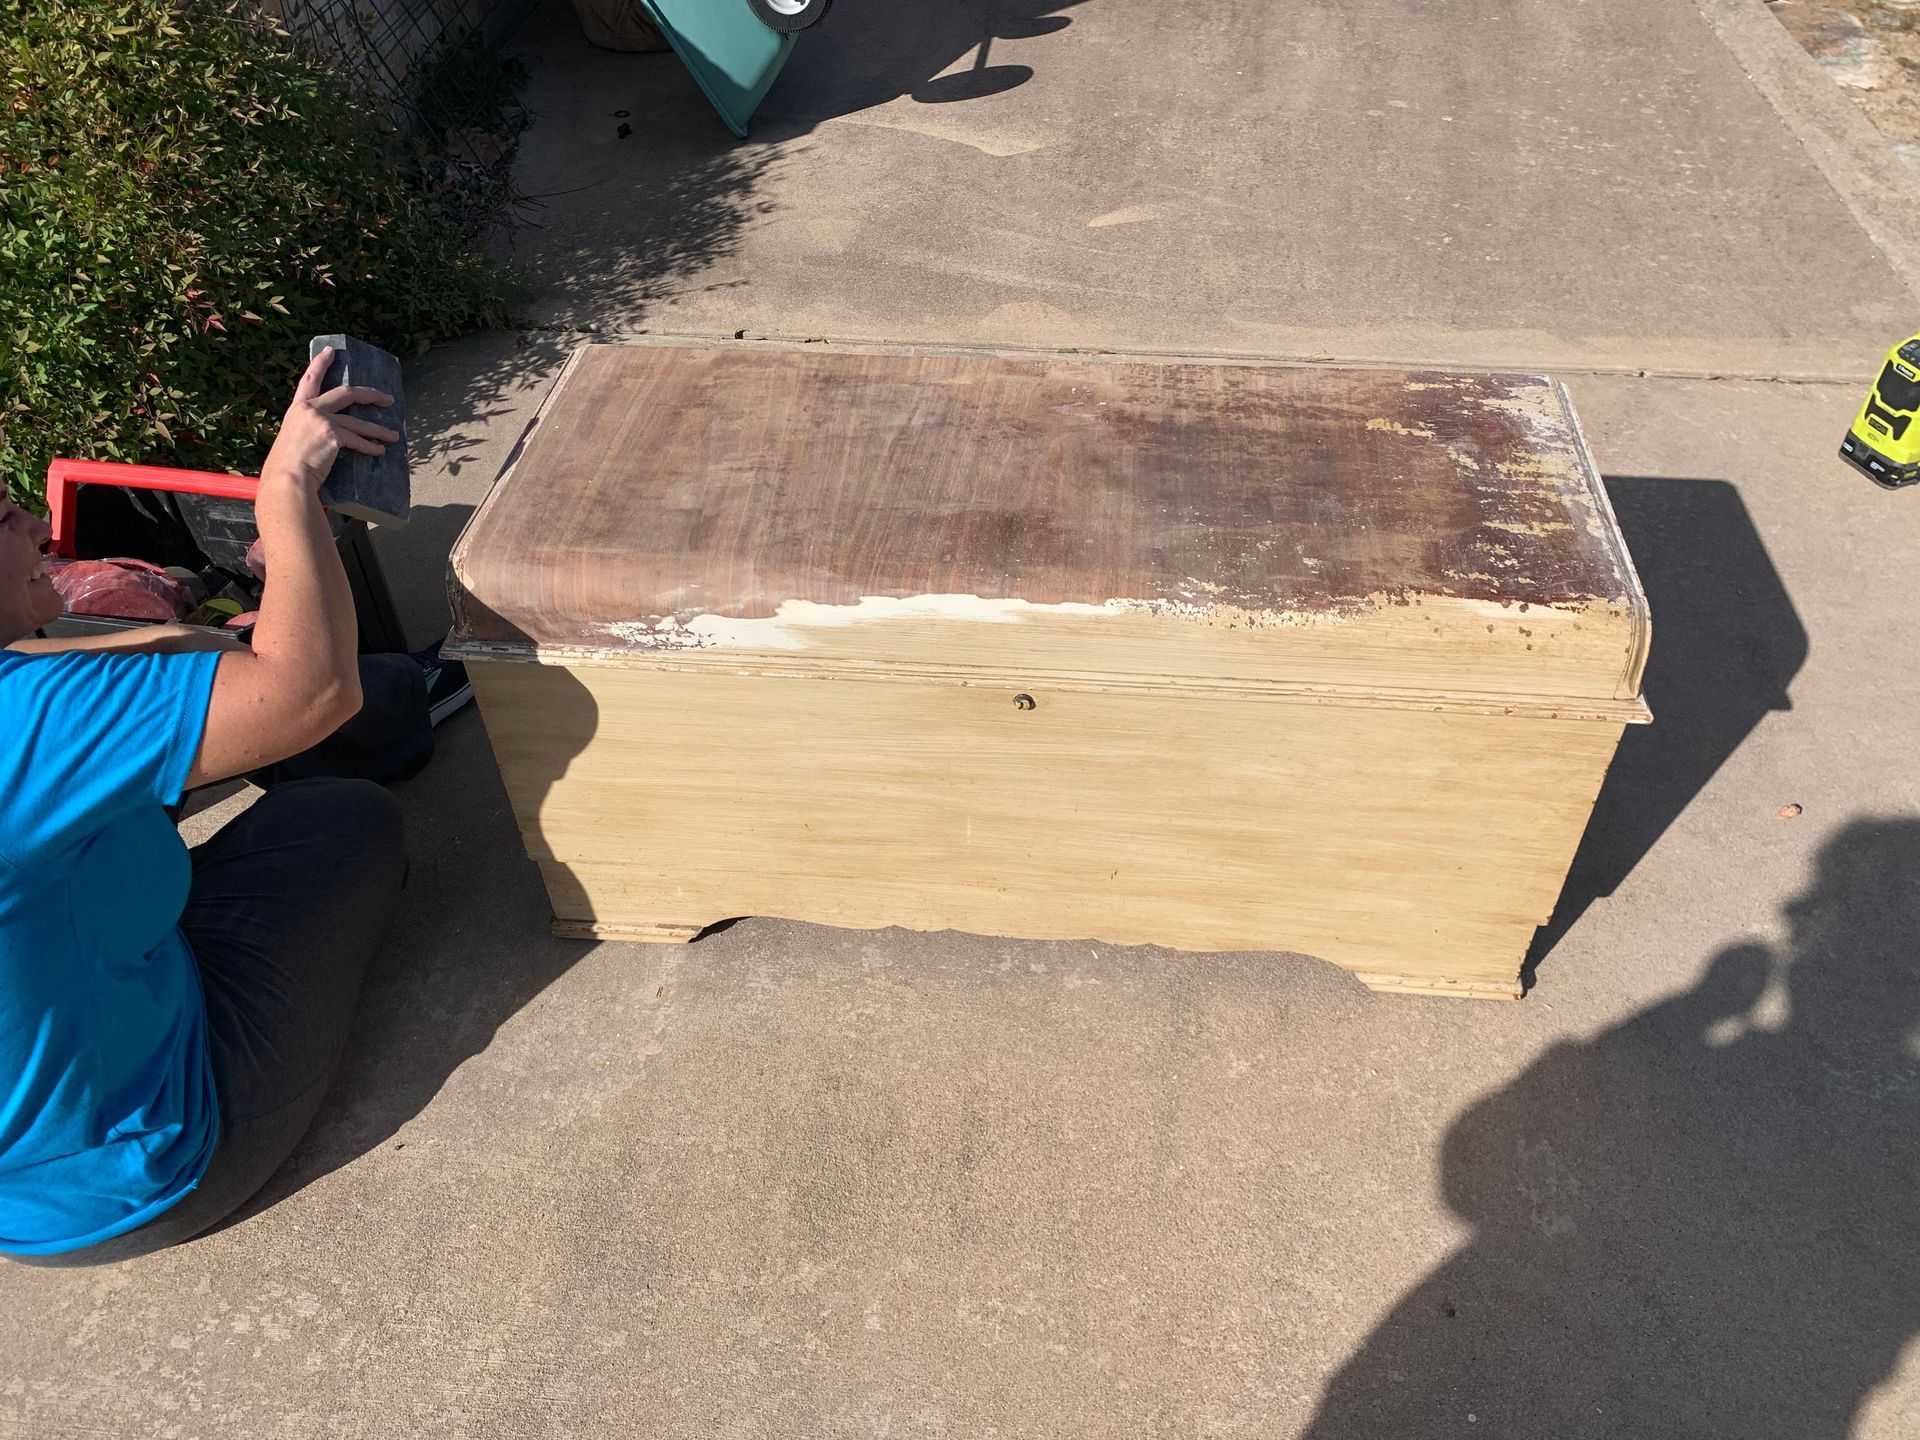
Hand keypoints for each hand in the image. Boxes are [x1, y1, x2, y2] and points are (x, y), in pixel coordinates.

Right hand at [260, 346, 399, 491]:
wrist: (286, 478)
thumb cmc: (287, 466)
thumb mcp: (294, 439)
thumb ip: (308, 430)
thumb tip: (324, 438)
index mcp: (297, 408)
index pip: (309, 379)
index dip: (321, 363)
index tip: (331, 351)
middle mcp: (310, 409)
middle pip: (346, 393)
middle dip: (370, 395)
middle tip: (387, 399)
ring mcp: (322, 420)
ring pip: (358, 422)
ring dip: (378, 429)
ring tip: (393, 435)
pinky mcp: (333, 435)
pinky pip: (358, 440)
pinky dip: (370, 447)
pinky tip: (379, 451)